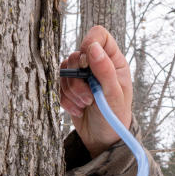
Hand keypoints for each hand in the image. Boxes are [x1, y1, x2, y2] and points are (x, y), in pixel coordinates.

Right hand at [59, 25, 133, 156]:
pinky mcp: (71, 88)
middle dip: (78, 78)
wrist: (104, 139)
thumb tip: (93, 47)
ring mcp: (83, 76)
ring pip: (65, 71)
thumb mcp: (113, 95)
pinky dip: (66, 99)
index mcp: (113, 61)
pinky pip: (59, 85)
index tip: (86, 62)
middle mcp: (97, 65)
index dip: (89, 43)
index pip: (99, 36)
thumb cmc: (115, 117)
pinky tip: (78, 110)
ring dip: (72, 91)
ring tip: (85, 105)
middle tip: (88, 96)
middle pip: (77, 55)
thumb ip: (105, 70)